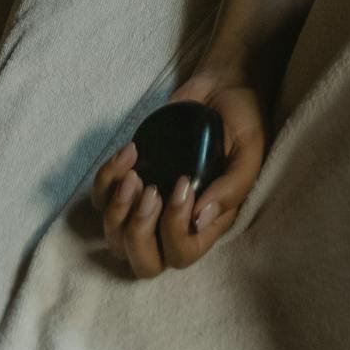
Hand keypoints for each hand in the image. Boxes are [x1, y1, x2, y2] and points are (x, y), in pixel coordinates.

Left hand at [90, 59, 267, 279]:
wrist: (222, 88)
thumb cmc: (242, 121)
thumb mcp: (250, 149)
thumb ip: (232, 186)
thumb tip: (198, 220)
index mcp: (206, 223)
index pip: (181, 254)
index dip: (174, 230)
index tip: (182, 184)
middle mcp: (173, 222)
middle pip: (143, 262)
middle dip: (137, 232)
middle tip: (150, 190)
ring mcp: (146, 204)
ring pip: (114, 238)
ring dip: (118, 210)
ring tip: (134, 174)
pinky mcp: (127, 180)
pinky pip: (99, 199)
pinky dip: (105, 180)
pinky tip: (129, 152)